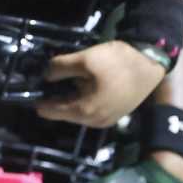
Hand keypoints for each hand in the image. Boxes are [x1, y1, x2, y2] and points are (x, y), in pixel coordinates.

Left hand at [36, 40, 163, 126]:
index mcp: (84, 112)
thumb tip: (46, 75)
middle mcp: (94, 122)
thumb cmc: (118, 62)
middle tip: (48, 79)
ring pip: (78, 110)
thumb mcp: (85, 59)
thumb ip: (60, 68)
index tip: (31, 87)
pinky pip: (91, 108)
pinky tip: (83, 83)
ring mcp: (106, 120)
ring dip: (70, 97)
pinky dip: (83, 98)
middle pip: (64, 112)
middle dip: (55, 97)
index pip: (49, 111)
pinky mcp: (116, 114)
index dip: (39, 98)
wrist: (152, 62)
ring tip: (65, 79)